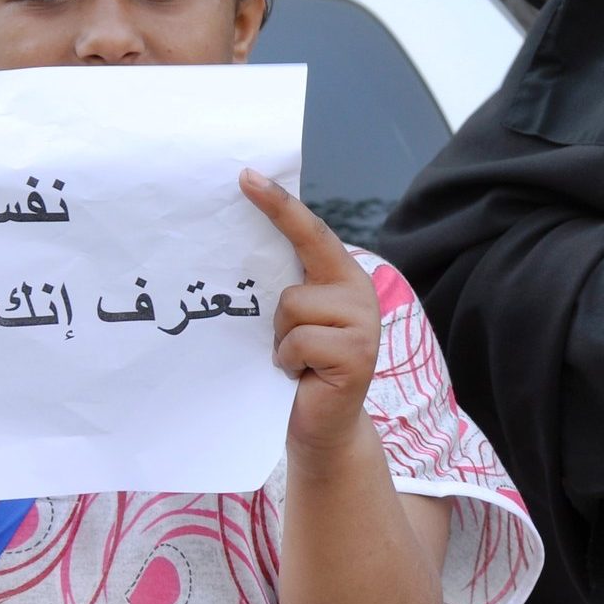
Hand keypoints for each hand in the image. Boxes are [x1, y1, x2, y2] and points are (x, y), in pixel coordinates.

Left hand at [240, 169, 381, 453]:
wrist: (323, 426)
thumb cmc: (300, 367)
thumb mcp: (294, 318)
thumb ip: (289, 285)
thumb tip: (240, 247)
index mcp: (342, 276)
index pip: (310, 231)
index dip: (279, 203)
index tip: (246, 177)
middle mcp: (359, 291)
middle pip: (294, 278)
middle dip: (278, 314)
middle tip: (285, 341)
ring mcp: (362, 323)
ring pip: (292, 309)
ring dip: (282, 341)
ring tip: (298, 361)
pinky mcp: (356, 354)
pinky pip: (297, 343)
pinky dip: (289, 362)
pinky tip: (303, 376)